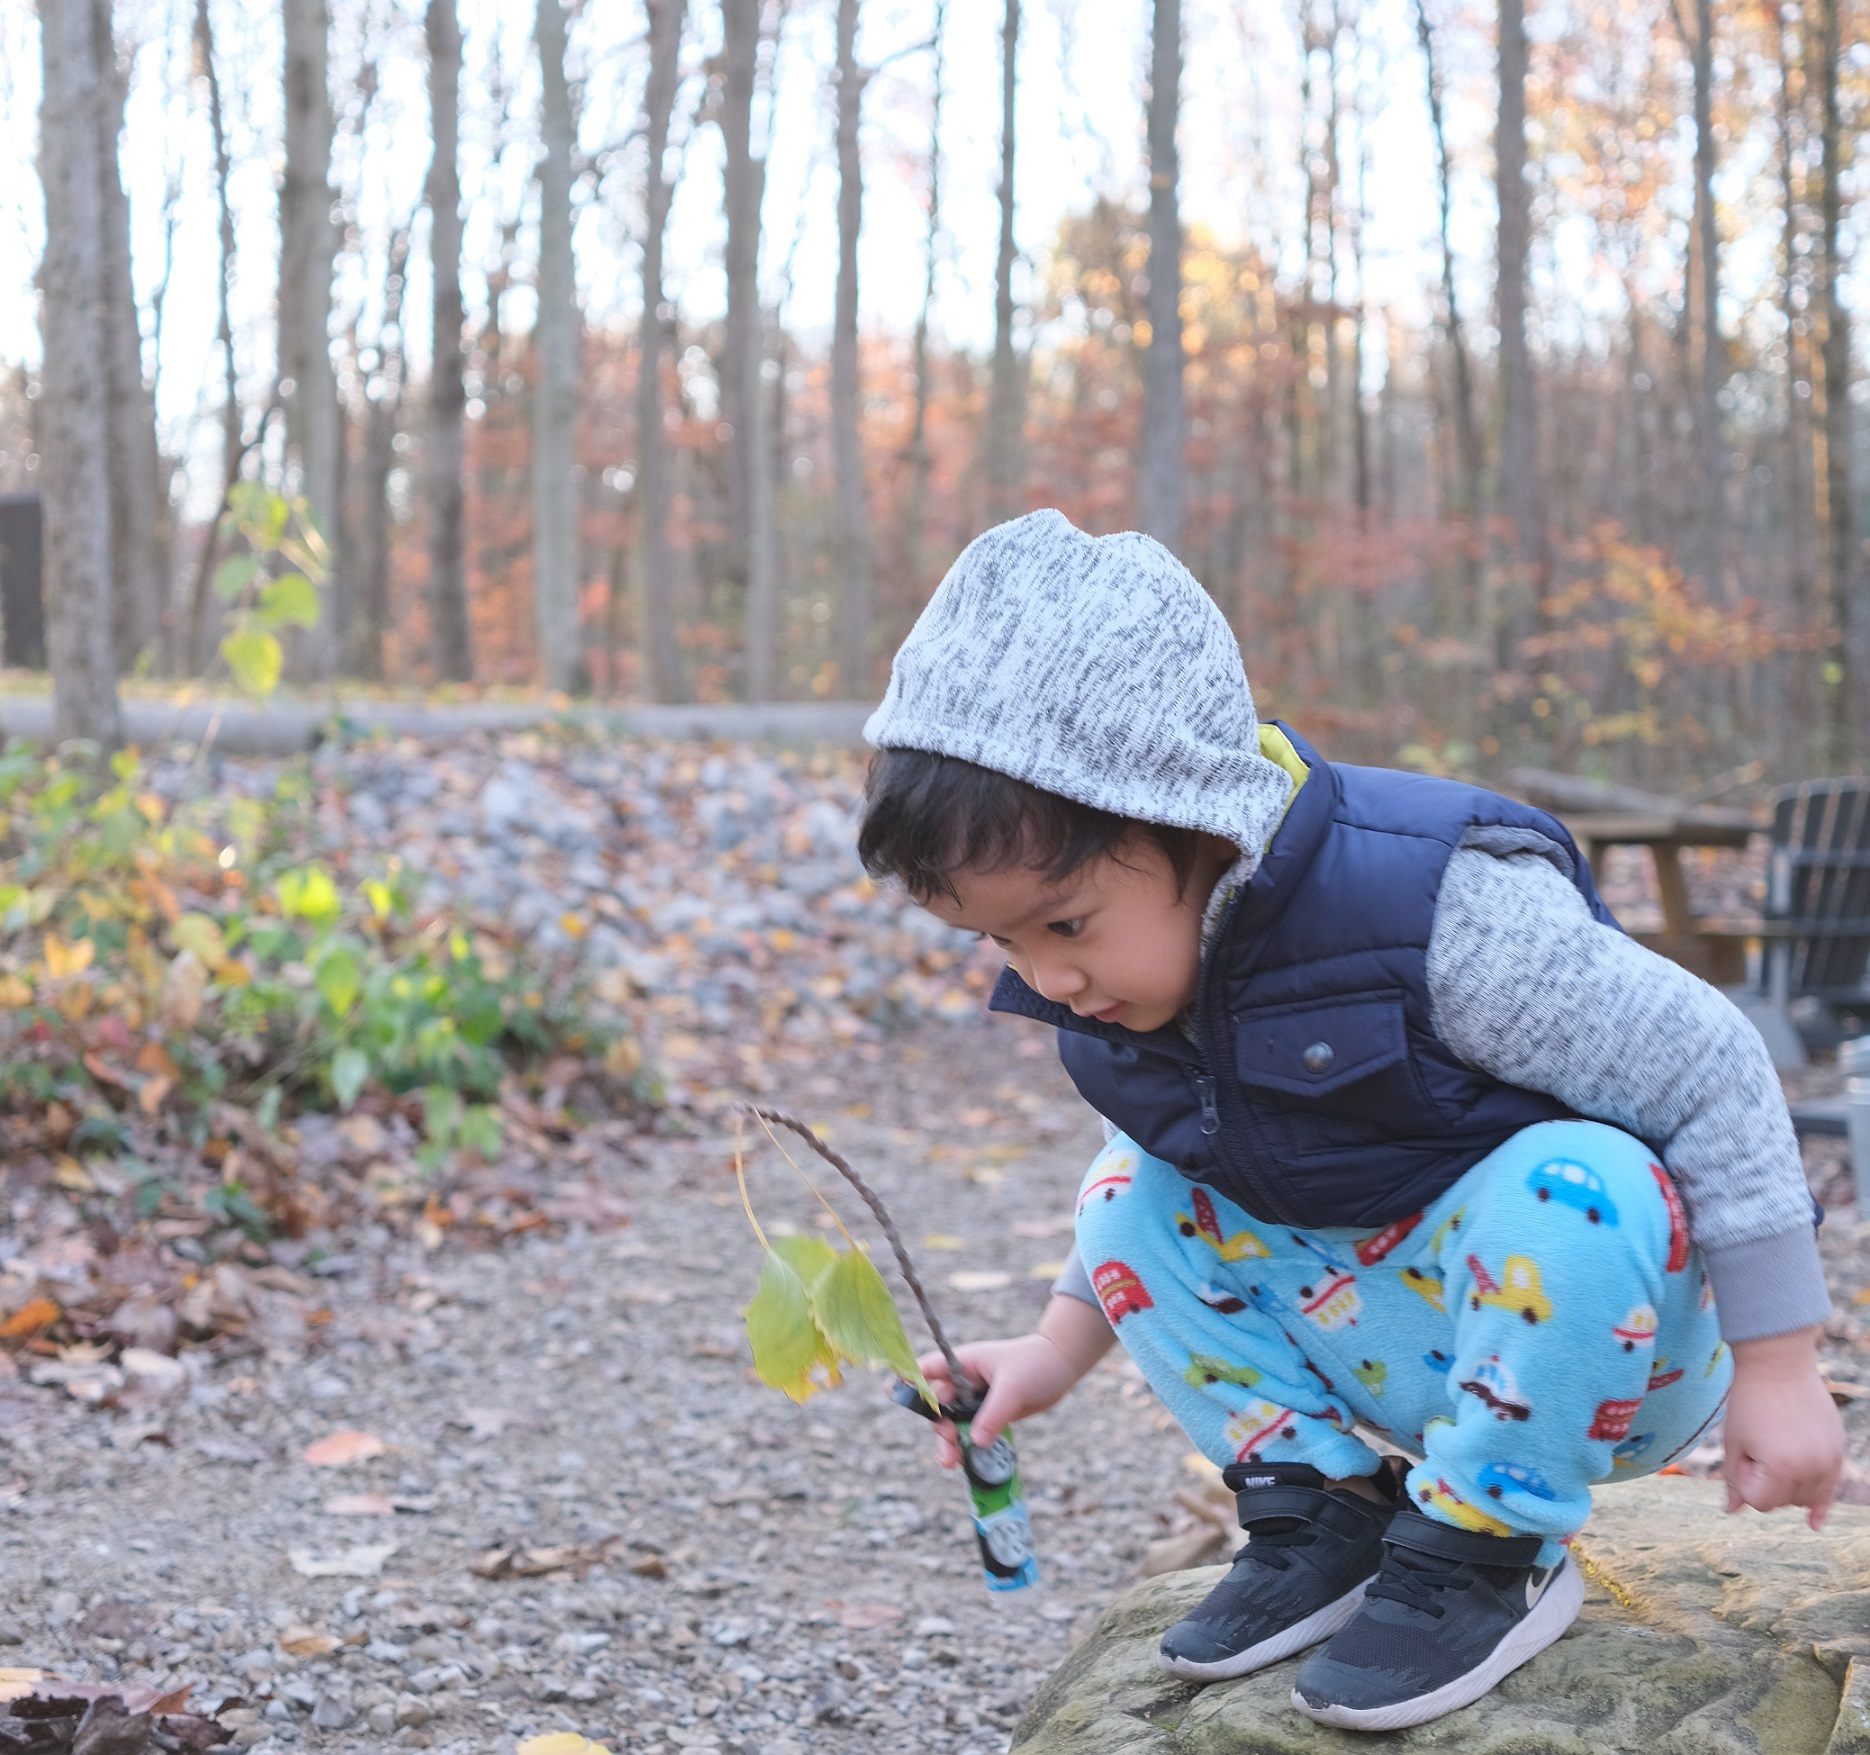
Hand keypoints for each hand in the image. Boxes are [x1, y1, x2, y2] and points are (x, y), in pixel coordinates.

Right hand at [911, 1331, 1085, 1468]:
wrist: (1061, 1366)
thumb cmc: (1035, 1364)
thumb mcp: (1013, 1387)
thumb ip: (993, 1413)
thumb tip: (975, 1442)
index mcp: (964, 1363)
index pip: (929, 1369)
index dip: (910, 1380)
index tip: (893, 1394)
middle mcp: (965, 1381)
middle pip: (939, 1406)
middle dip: (939, 1428)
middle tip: (949, 1449)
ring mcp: (976, 1398)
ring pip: (953, 1423)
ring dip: (951, 1442)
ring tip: (952, 1464)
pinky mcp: (988, 1414)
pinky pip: (971, 1432)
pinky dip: (967, 1447)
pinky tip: (967, 1463)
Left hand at [1722, 1326, 1843, 1529]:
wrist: (1778, 1365)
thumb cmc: (1749, 1402)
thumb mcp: (1734, 1441)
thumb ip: (1734, 1479)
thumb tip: (1731, 1511)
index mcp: (1782, 1467)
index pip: (1760, 1502)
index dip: (1745, 1481)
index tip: (1743, 1451)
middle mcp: (1812, 1469)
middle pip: (1784, 1502)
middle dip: (1766, 1482)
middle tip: (1758, 1444)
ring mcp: (1829, 1461)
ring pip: (1806, 1498)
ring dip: (1788, 1487)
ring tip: (1776, 1450)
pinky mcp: (1838, 1452)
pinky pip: (1831, 1490)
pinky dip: (1821, 1505)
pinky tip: (1814, 1524)